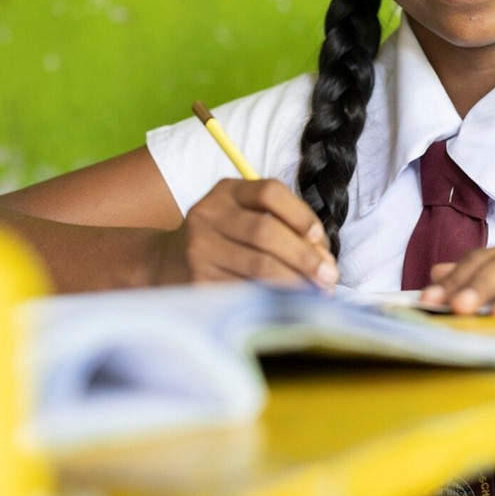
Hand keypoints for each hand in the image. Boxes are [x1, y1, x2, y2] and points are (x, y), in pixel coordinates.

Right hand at [155, 179, 338, 289]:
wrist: (164, 263)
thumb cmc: (223, 239)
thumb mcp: (243, 216)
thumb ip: (282, 225)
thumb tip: (323, 256)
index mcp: (227, 192)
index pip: (270, 192)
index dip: (302, 215)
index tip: (321, 239)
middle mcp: (208, 215)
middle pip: (266, 231)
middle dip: (305, 256)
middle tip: (329, 276)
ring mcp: (199, 248)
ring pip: (259, 265)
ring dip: (297, 281)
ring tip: (318, 293)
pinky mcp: (198, 280)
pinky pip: (246, 290)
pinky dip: (275, 297)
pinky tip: (291, 303)